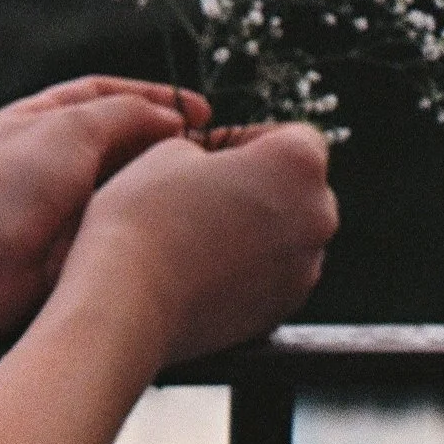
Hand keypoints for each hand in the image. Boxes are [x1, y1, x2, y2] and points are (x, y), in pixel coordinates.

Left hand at [0, 75, 207, 343]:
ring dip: (166, 192)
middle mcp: (55, 166)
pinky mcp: (79, 257)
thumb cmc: (7, 185)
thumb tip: (171, 122)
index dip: (156, 100)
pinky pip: (126, 239)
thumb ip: (127, 114)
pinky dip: (156, 233)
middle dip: (169, 148)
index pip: (106, 98)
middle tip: (219, 156)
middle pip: (124, 147)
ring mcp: (67, 213)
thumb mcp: (71, 127)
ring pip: (130, 195)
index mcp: (42, 123)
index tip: (204, 111)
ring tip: (211, 192)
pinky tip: (186, 231)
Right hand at [67, 121, 337, 363]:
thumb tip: (224, 166)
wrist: (125, 303)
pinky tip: (201, 269)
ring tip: (196, 237)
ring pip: (286, 232)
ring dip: (254, 227)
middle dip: (258, 185)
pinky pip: (273, 273)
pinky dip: (247, 267)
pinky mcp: (285, 308)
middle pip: (297, 186)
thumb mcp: (171, 150)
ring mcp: (305, 267)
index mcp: (298, 163)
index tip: (208, 157)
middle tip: (200, 196)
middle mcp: (318, 215)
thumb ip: (217, 147)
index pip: (292, 135)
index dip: (247, 140)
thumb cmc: (143, 218)